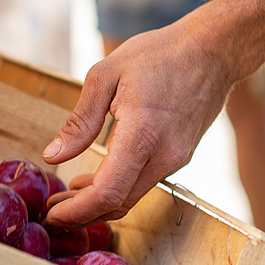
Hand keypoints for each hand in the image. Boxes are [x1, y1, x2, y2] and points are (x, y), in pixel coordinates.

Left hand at [42, 17, 231, 227]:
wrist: (211, 51)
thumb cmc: (159, 55)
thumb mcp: (106, 75)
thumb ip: (79, 121)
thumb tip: (53, 155)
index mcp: (142, 134)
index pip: (107, 192)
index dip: (76, 211)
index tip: (53, 214)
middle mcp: (164, 155)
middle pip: (119, 204)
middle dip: (82, 214)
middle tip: (52, 210)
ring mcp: (176, 159)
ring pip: (132, 196)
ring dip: (99, 202)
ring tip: (69, 194)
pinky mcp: (180, 156)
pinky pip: (144, 182)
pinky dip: (118, 187)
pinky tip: (97, 178)